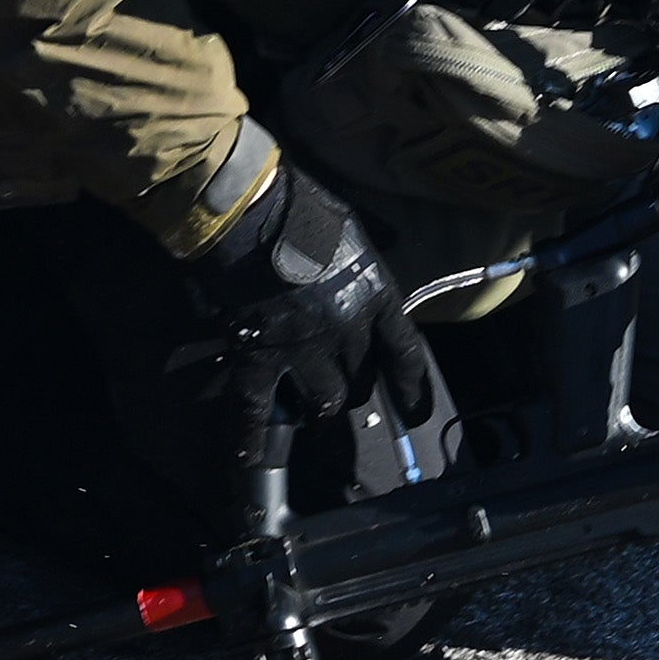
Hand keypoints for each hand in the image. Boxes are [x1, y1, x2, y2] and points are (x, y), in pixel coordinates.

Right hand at [201, 166, 440, 476]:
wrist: (243, 209)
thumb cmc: (298, 206)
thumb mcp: (351, 229)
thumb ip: (362, 265)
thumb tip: (369, 273)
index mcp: (375, 297)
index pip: (406, 355)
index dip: (413, 390)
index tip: (415, 414)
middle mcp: (347, 331)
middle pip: (362, 384)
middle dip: (354, 390)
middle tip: (340, 388)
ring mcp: (302, 349)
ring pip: (323, 403)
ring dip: (317, 409)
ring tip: (308, 409)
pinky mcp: (258, 356)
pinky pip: (258, 408)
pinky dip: (252, 434)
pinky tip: (247, 453)